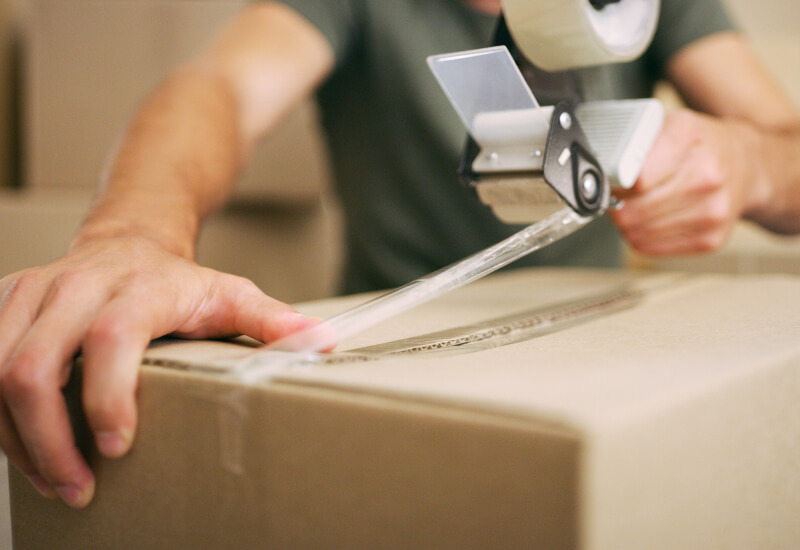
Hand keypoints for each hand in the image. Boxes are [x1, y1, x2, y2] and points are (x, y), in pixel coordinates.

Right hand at [0, 235, 318, 507]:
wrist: (130, 240)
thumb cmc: (179, 279)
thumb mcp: (231, 294)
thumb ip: (271, 321)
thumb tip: (323, 343)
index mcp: (137, 286)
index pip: (110, 337)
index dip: (108, 395)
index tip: (119, 447)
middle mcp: (75, 285)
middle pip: (32, 365)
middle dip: (48, 440)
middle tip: (80, 488)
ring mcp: (32, 293)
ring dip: (17, 439)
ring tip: (55, 481)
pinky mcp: (6, 305)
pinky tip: (28, 450)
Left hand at [610, 109, 764, 254]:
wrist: (747, 165)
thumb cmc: (702, 145)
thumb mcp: (670, 125)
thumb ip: (635, 143)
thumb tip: (601, 170)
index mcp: (689, 139)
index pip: (634, 178)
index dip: (614, 183)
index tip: (611, 181)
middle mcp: (706, 177)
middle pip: (633, 211)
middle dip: (616, 206)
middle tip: (618, 196)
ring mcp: (711, 212)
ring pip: (637, 233)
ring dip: (626, 223)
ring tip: (636, 206)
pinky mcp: (710, 239)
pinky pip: (651, 248)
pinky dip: (641, 237)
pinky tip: (651, 220)